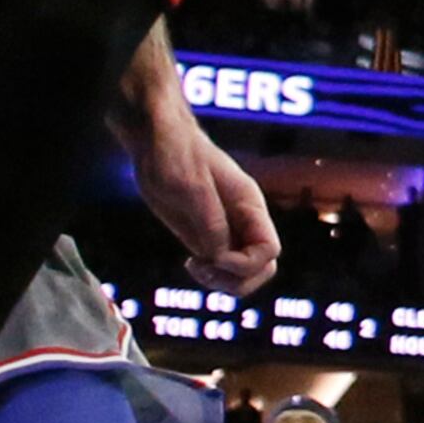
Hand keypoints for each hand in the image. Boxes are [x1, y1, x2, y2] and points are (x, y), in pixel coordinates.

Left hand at [124, 52, 278, 291]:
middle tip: (205, 269)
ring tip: (195, 268)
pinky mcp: (205, 235)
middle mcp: (243, 220)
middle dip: (238, 280)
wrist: (154, 140)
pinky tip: (190, 263)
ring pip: (243, 273)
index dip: (244, 264)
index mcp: (249, 204)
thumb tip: (220, 256)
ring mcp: (225, 230)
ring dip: (223, 282)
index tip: (213, 257)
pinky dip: (210, 275)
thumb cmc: (176, 152)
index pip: (269, 250)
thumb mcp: (192, 187)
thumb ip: (210, 223)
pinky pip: (221, 267)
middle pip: (263, 268)